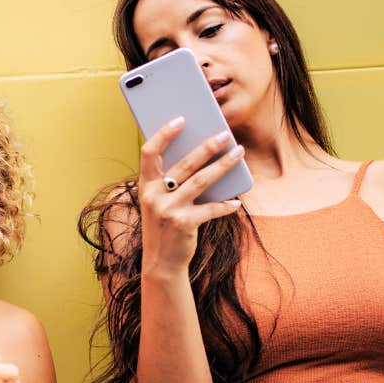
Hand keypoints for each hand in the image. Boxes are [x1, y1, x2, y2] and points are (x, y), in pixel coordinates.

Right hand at [139, 118, 244, 273]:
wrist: (161, 263)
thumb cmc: (164, 227)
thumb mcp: (160, 203)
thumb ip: (171, 183)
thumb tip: (201, 157)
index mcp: (145, 186)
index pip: (149, 152)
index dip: (164, 134)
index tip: (181, 119)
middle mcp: (154, 196)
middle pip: (184, 163)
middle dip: (208, 146)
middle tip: (226, 134)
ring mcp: (168, 210)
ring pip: (201, 180)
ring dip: (223, 165)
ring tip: (239, 153)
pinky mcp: (184, 224)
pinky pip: (211, 208)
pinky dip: (226, 205)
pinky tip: (237, 201)